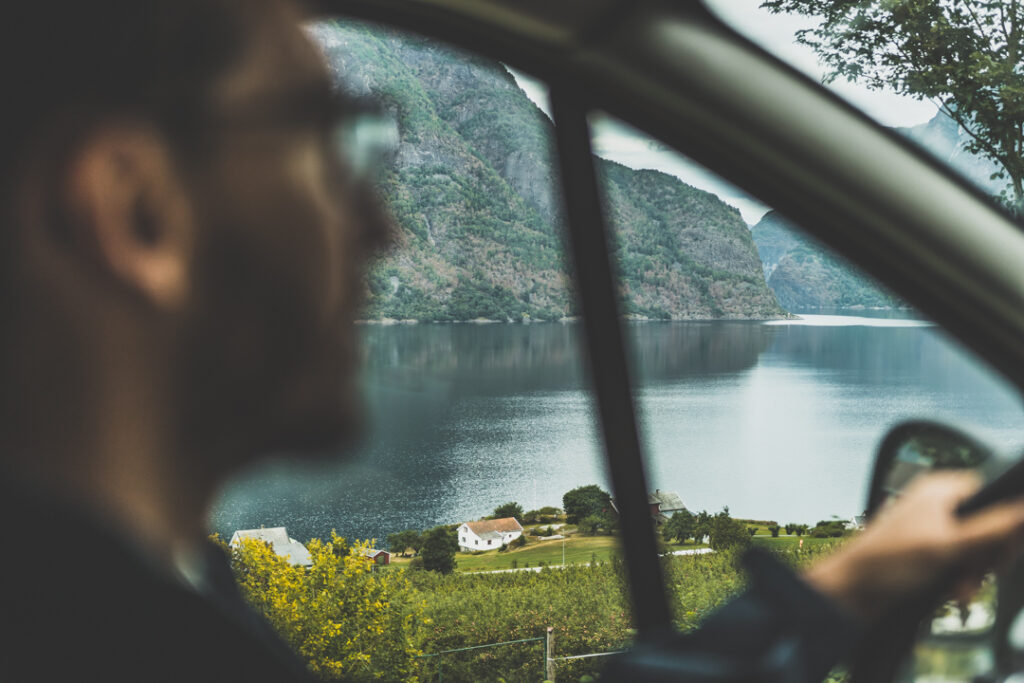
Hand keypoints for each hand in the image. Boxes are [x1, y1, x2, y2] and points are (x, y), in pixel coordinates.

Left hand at [803, 471, 1023, 622]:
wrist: (848, 594)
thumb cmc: (887, 564)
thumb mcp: (949, 546)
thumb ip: (994, 528)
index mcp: (939, 490)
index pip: (993, 492)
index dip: (1007, 521)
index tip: (1006, 547)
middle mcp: (935, 505)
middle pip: (989, 525)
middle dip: (989, 554)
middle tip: (982, 571)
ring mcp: (930, 530)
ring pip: (975, 549)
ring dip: (974, 572)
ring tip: (959, 588)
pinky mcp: (925, 555)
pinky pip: (958, 564)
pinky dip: (960, 580)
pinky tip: (952, 593)